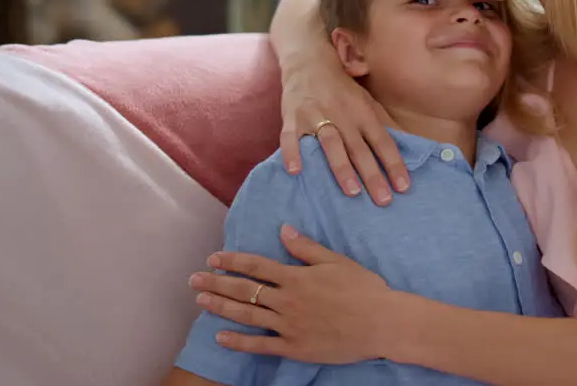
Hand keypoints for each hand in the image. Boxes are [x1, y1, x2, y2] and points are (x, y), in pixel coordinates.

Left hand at [189, 225, 398, 363]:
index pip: (256, 266)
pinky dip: (238, 342)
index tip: (213, 258)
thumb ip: (307, 247)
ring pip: (246, 315)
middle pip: (244, 290)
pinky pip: (260, 345)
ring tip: (201, 301)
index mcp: (297, 277)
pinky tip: (221, 336)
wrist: (382, 322)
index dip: (232, 261)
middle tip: (194, 279)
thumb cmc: (364, 289)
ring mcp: (289, 325)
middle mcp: (288, 300)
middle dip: (216, 283)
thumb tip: (283, 229)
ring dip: (221, 306)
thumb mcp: (337, 261)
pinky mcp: (294, 347)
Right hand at [279, 50, 405, 203]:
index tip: (403, 187)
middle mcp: (341, 114)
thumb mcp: (366, 103)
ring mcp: (315, 116)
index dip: (393, 164)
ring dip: (341, 167)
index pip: (382, 141)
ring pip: (331, 143)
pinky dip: (292, 153)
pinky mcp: (292, 118)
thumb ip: (383, 125)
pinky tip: (296, 171)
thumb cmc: (342, 89)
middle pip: (359, 148)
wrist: (309, 62)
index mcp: (362, 112)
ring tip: (352, 191)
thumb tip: (409, 146)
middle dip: (372, 174)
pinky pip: (290, 137)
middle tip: (383, 199)